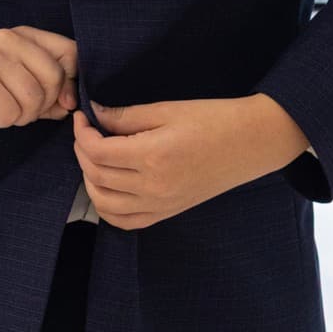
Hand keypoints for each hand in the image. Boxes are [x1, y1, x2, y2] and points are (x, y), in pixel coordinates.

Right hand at [0, 26, 78, 137]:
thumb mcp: (16, 89)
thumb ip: (46, 94)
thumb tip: (71, 104)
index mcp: (22, 36)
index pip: (71, 52)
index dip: (70, 82)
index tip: (59, 100)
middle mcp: (9, 39)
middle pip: (55, 78)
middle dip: (43, 105)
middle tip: (19, 109)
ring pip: (34, 99)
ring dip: (20, 116)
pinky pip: (11, 113)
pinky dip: (2, 121)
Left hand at [72, 94, 301, 228]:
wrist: (251, 143)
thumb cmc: (214, 119)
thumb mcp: (167, 109)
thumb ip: (126, 116)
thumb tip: (95, 115)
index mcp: (152, 156)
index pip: (97, 152)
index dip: (82, 134)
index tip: (82, 118)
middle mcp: (153, 187)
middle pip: (96, 175)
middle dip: (82, 152)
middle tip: (87, 133)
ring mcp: (160, 204)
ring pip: (104, 203)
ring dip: (90, 180)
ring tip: (95, 158)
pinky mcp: (167, 212)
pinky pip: (125, 222)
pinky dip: (108, 207)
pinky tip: (107, 187)